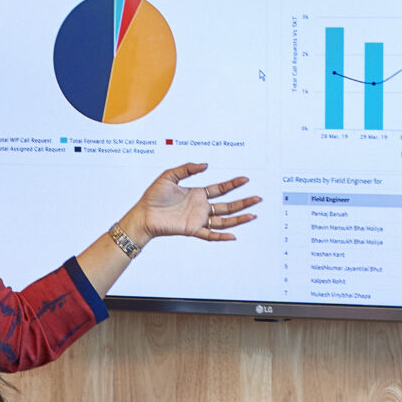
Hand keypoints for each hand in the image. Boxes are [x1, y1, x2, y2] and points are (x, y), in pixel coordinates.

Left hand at [129, 162, 258, 241]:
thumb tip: (206, 165)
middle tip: (258, 198)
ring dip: (238, 218)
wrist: (143, 214)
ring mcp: (198, 219)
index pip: (220, 189)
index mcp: (197, 194)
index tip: (245, 179)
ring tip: (253, 215)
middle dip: (243, 202)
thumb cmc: (153, 196)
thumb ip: (188, 169)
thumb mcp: (170, 175)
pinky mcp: (192, 230)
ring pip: (223, 220)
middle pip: (227, 205)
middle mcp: (200, 207)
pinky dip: (221, 236)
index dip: (233, 184)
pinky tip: (233, 235)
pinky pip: (210, 234)